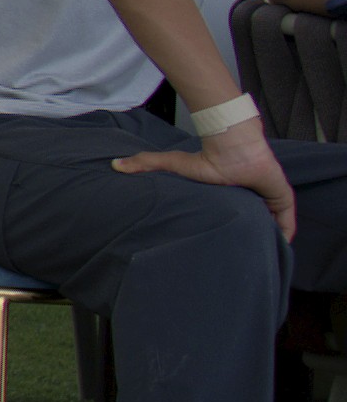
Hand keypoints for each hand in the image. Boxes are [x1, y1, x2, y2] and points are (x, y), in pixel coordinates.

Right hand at [116, 115, 300, 242]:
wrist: (234, 146)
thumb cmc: (208, 157)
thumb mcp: (175, 165)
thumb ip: (147, 164)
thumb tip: (115, 165)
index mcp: (232, 192)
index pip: (237, 212)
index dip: (236, 225)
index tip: (228, 241)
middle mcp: (251, 195)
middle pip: (256, 220)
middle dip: (253, 234)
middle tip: (244, 253)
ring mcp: (268, 196)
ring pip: (272, 222)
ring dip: (269, 236)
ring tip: (260, 255)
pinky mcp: (282, 198)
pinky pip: (287, 221)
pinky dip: (284, 234)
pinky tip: (277, 246)